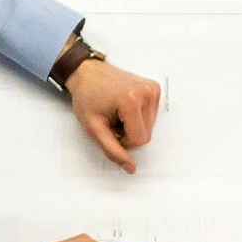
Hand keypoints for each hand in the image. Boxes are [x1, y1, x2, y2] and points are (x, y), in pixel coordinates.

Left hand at [66, 58, 160, 173]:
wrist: (87, 73)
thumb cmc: (87, 97)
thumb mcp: (94, 128)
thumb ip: (113, 150)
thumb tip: (131, 168)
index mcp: (132, 100)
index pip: (139, 140)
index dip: (123, 142)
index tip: (109, 129)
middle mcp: (147, 92)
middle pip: (147, 134)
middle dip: (129, 133)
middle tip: (112, 120)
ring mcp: (152, 89)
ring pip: (150, 126)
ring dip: (133, 125)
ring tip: (118, 112)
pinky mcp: (154, 88)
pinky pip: (151, 115)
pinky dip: (138, 116)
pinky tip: (125, 107)